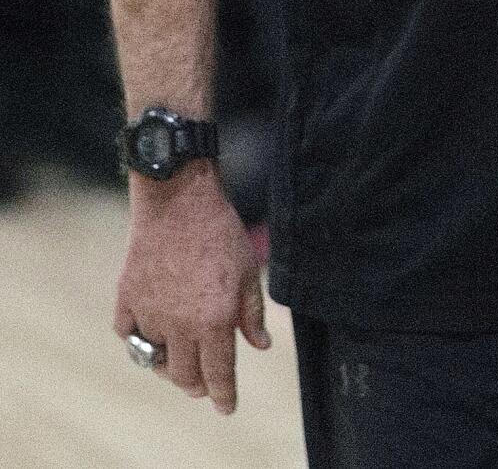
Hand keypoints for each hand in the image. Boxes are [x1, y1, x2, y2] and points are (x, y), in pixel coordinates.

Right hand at [113, 162, 270, 413]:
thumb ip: (252, 314)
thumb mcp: (249, 271)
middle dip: (197, 385)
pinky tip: (150, 330)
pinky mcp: (126, 299)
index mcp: (214, 321)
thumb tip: (259, 346)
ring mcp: (150, 314)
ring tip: (181, 357)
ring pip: (154, 359)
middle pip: (184, 377)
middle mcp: (180, 325)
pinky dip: (138, 338)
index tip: (227, 407)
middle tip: (205, 383)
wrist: (179, 200)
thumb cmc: (220, 233)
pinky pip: (128, 334)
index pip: (218, 374)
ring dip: (169, 363)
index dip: (224, 396)